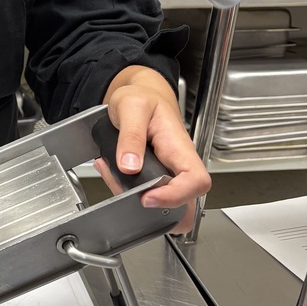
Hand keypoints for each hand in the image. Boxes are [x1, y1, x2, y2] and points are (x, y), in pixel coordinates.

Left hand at [100, 66, 210, 233]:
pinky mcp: (155, 178)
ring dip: (133, 201)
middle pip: (186, 203)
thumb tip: (130, 166)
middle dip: (157, 210)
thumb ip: (131, 136)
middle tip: (126, 193)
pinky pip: (147, 196)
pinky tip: (111, 174)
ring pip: (164, 206)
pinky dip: (124, 191)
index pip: (196, 181)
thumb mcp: (131, 107)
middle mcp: (178, 164)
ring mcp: (168, 173)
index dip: (176, 196)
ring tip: (112, 176)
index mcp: (179, 147)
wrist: (139, 95)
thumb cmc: (141, 98)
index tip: (148, 198)